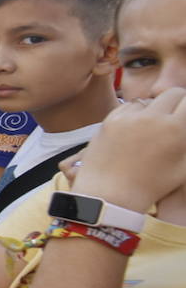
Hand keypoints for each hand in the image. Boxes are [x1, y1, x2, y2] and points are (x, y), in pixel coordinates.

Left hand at [71, 88, 185, 211]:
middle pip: (172, 93)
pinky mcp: (110, 119)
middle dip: (177, 102)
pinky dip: (135, 113)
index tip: (185, 113)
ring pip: (150, 100)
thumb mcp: (183, 167)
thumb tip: (183, 125)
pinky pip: (128, 107)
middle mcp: (152, 118)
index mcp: (175, 129)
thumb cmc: (151, 185)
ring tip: (153, 126)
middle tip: (175, 116)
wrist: (109, 194)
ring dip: (155, 107)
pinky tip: (135, 129)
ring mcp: (128, 117)